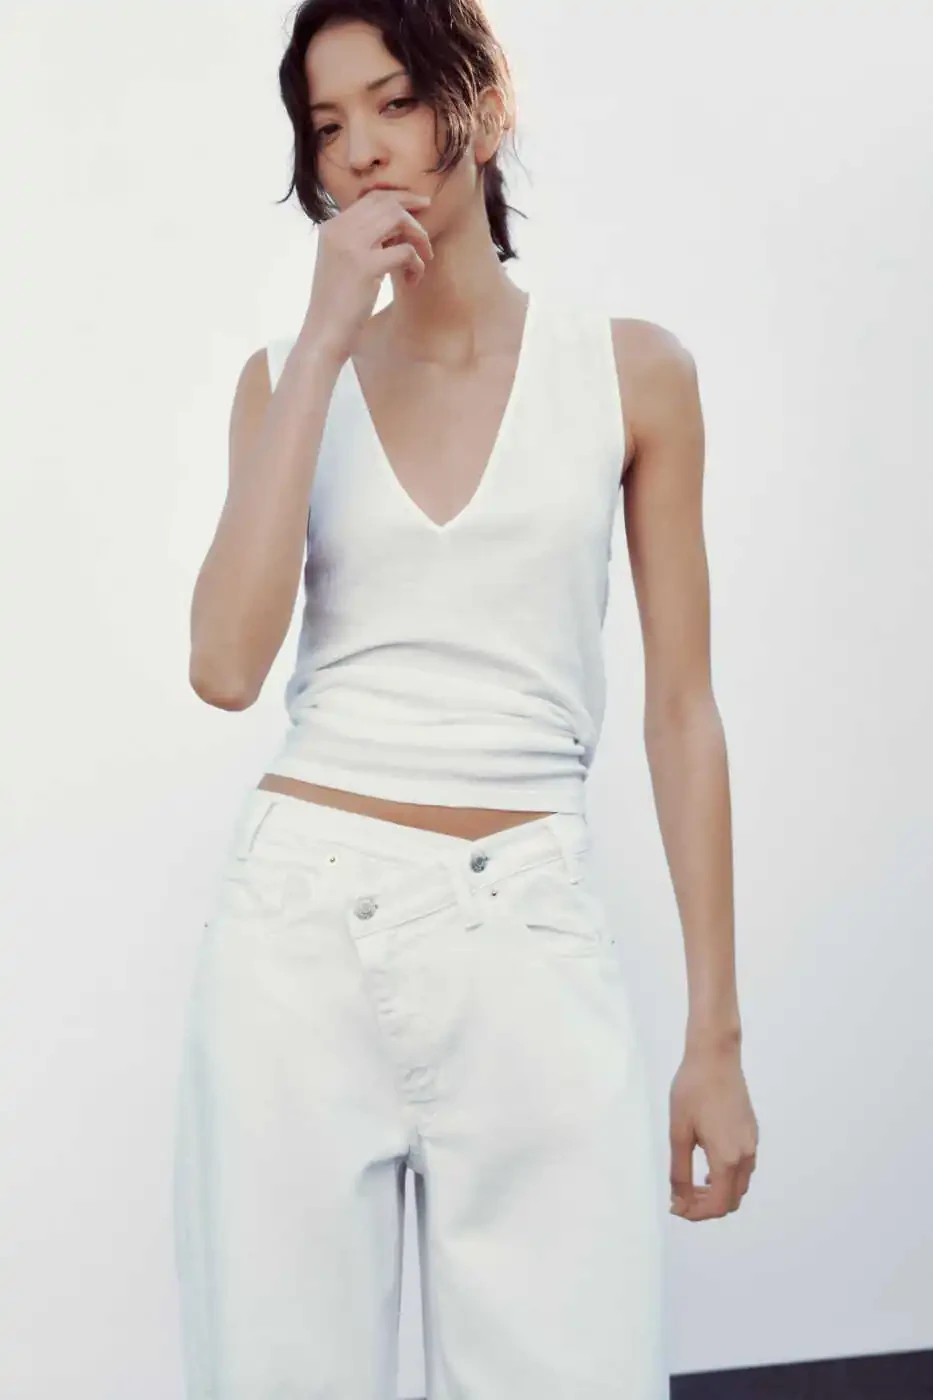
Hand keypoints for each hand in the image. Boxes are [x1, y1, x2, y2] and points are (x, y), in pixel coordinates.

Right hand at [302, 188, 433, 366]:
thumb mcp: (342, 263)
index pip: (371, 197)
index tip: (419, 206)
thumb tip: (394, 229)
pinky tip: (413, 281)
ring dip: (418, 237)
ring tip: (423, 259)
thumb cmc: (337, 304)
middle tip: (428, 235)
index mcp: (332, 227)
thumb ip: (360, 242)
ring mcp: (351, 246)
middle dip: (414, 215)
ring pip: (398, 219)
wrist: (323, 333)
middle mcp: (339, 230)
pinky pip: (405, 251)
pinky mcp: (365, 266)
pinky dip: (416, 264)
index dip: (400, 198)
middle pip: (387, 203)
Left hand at [668, 1038, 757, 1219]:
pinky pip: (743, 1167)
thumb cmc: (692, 1090)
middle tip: (681, 1199)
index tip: (676, 1208)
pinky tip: (707, 1167)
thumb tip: (679, 1200)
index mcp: (728, 1157)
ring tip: (691, 1185)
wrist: (715, 1055)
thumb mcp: (679, 1132)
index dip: (697, 1214)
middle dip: (707, 1207)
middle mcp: (746, 1154)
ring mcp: (752, 1142)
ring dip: (718, 1193)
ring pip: (740, 1185)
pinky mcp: (752, 1131)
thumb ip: (680, 1171)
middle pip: (732, 1199)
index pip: (718, 1204)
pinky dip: (726, 1177)